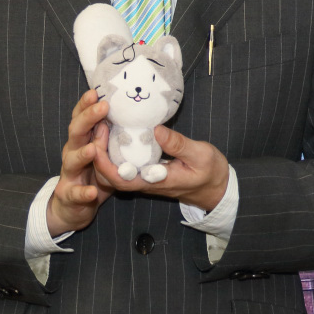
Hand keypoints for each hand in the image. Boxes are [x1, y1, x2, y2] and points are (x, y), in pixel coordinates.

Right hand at [46, 90, 114, 236]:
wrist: (72, 206)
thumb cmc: (92, 172)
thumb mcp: (102, 150)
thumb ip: (108, 134)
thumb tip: (121, 111)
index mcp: (81, 139)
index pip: (81, 117)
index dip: (86, 104)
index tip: (96, 91)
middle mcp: (72, 152)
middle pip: (76, 132)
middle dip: (87, 119)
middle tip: (102, 107)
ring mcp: (69, 173)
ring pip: (71, 160)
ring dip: (82, 154)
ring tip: (93, 149)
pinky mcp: (70, 194)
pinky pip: (75, 193)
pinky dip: (83, 192)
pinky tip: (91, 192)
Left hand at [93, 126, 229, 211]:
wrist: (217, 188)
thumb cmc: (210, 172)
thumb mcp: (200, 155)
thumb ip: (178, 144)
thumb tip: (156, 130)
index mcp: (155, 181)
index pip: (119, 179)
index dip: (103, 162)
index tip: (99, 138)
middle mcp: (145, 182)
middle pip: (110, 176)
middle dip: (97, 154)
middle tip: (97, 126)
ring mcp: (146, 178)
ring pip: (116, 171)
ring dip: (104, 151)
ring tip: (103, 125)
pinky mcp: (149, 172)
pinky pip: (126, 165)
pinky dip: (116, 150)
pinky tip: (117, 131)